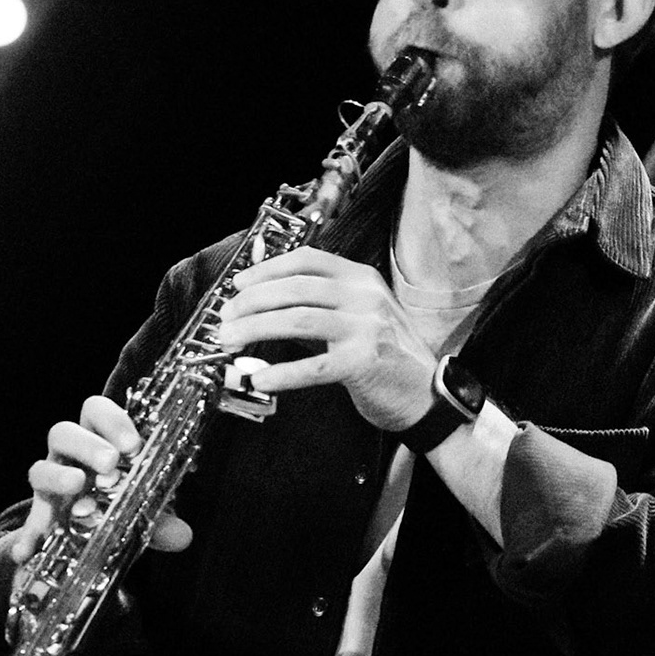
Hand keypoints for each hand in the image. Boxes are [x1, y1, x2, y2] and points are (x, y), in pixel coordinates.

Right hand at [16, 395, 193, 562]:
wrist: (86, 528)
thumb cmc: (118, 501)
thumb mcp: (141, 507)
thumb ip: (161, 520)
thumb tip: (183, 536)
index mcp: (96, 441)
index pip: (96, 411)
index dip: (112, 421)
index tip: (133, 445)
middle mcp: (68, 457)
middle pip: (63, 433)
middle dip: (87, 444)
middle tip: (110, 462)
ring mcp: (50, 484)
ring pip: (40, 469)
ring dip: (57, 476)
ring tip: (77, 485)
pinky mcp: (39, 516)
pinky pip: (28, 524)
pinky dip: (26, 537)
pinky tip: (27, 552)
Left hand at [218, 247, 437, 431]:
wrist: (428, 394)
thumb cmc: (389, 357)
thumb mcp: (359, 318)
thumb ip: (318, 307)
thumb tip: (265, 305)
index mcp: (361, 279)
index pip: (306, 260)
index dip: (266, 269)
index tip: (239, 283)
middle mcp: (364, 297)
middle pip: (294, 287)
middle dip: (250, 302)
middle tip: (226, 319)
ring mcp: (366, 328)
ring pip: (297, 319)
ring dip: (255, 329)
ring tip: (230, 341)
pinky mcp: (364, 363)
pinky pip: (313, 366)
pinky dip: (281, 372)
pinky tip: (259, 376)